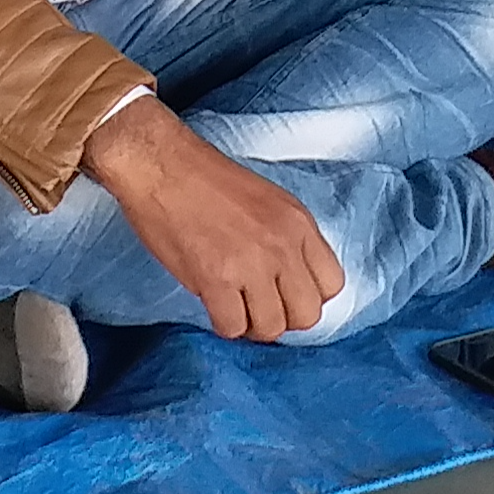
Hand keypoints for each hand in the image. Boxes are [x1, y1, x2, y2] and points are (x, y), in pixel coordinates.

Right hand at [84, 94, 343, 339]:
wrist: (161, 164)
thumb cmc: (206, 180)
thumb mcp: (270, 201)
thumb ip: (289, 240)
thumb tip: (291, 284)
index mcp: (299, 223)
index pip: (332, 285)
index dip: (307, 296)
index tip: (285, 293)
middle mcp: (283, 245)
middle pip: (308, 315)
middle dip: (283, 318)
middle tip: (257, 305)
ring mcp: (251, 264)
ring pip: (271, 328)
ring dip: (251, 324)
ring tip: (233, 305)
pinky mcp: (215, 279)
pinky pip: (232, 327)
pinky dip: (222, 324)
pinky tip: (213, 303)